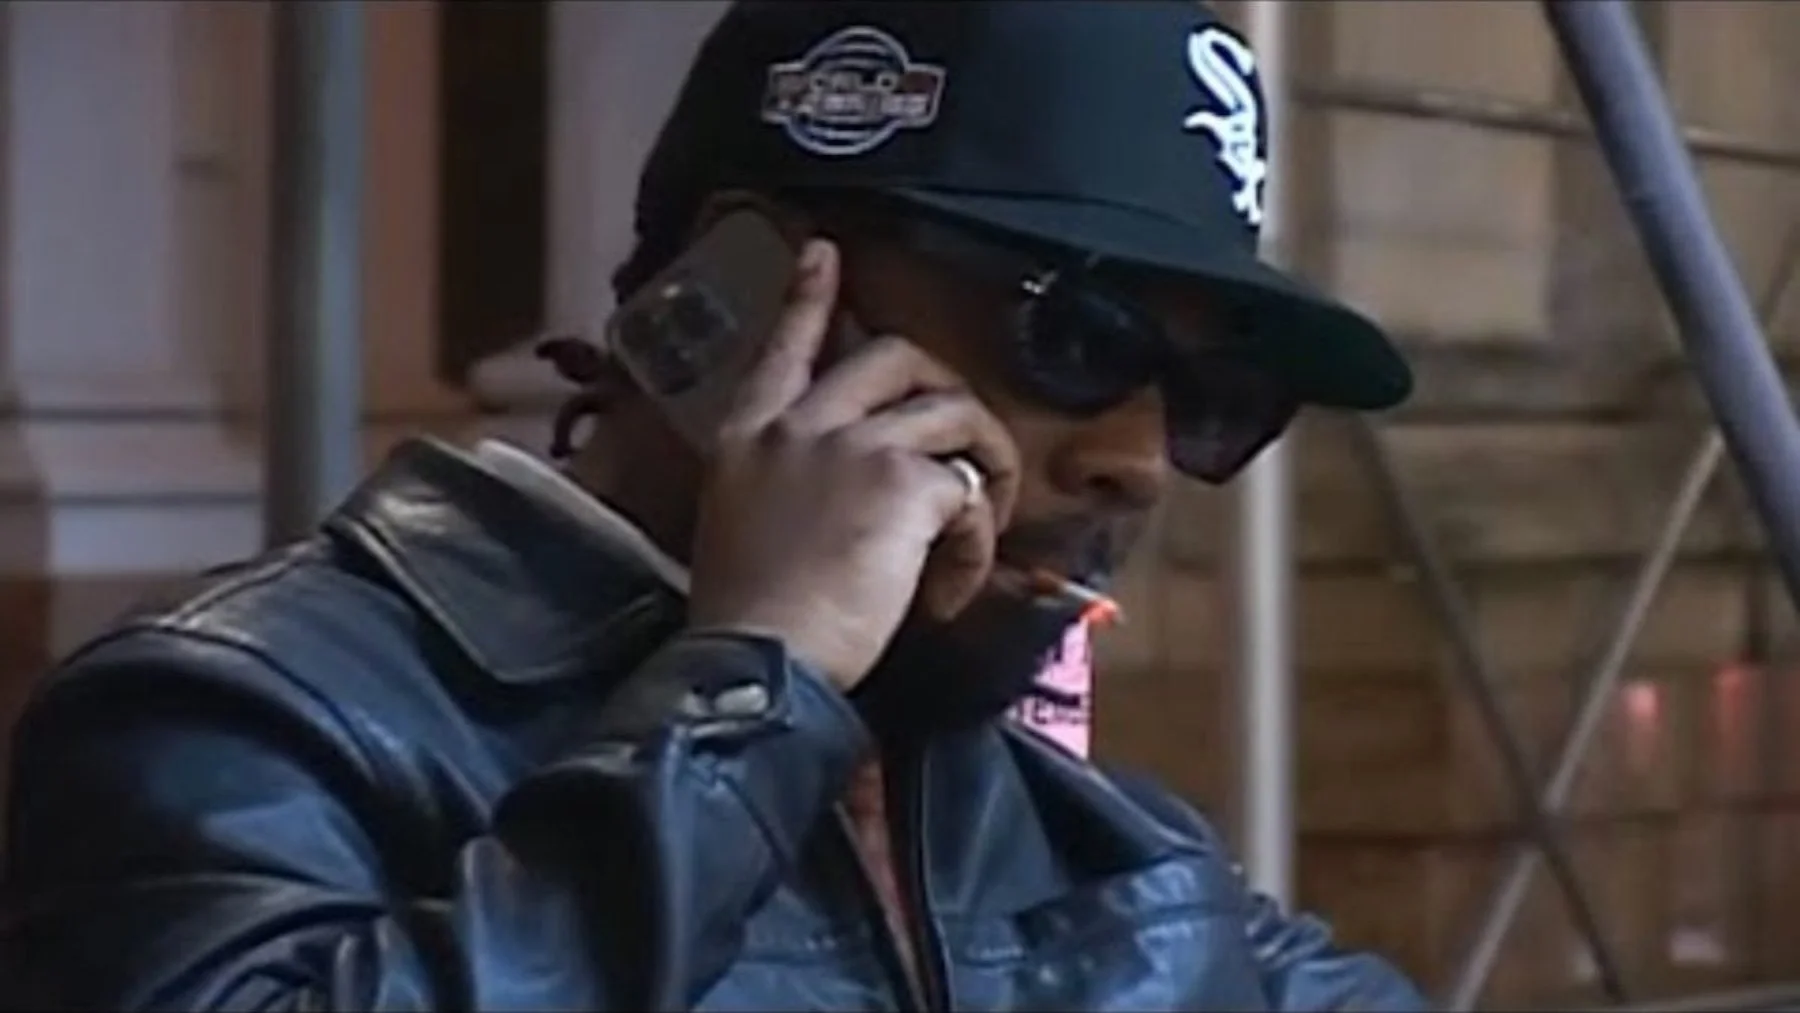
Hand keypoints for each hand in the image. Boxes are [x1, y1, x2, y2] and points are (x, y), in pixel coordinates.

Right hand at [684, 239, 1021, 691]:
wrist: (757, 663)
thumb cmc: (748, 617)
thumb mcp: (741, 530)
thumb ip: (784, 490)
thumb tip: (842, 496)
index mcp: (747, 436)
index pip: (782, 348)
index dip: (810, 297)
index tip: (826, 251)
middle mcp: (798, 425)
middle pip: (893, 357)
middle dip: (945, 389)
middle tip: (964, 445)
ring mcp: (852, 446)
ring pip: (952, 413)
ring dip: (983, 469)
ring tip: (976, 530)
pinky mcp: (903, 485)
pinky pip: (967, 491)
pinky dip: (976, 542)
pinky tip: (952, 589)